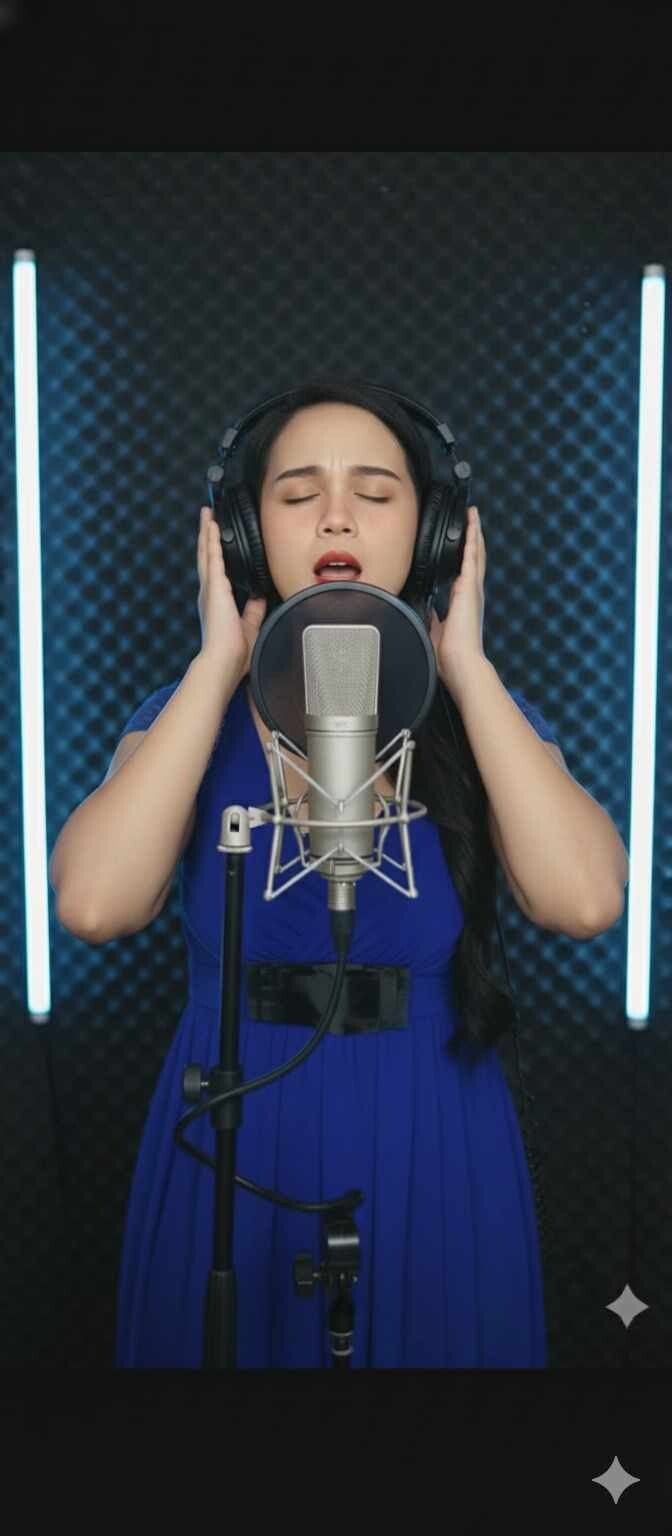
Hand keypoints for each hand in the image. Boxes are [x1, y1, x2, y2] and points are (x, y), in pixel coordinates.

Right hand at [197, 505, 266, 684]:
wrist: (224, 662)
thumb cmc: (235, 654)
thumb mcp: (250, 627)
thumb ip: (254, 610)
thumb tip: (260, 596)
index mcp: (217, 603)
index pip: (216, 574)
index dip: (214, 556)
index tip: (216, 542)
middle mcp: (210, 593)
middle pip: (206, 558)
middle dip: (207, 537)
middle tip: (207, 518)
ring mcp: (210, 588)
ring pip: (207, 552)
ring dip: (207, 532)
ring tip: (207, 514)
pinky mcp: (214, 585)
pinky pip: (212, 556)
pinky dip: (211, 539)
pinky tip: (212, 525)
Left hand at [428, 505, 486, 703]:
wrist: (460, 664)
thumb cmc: (448, 655)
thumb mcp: (432, 630)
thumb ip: (429, 616)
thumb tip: (418, 608)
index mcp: (462, 603)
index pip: (463, 574)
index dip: (463, 558)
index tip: (461, 545)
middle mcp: (470, 594)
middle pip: (473, 559)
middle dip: (472, 539)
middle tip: (471, 520)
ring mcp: (472, 589)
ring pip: (475, 553)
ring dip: (474, 533)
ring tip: (473, 515)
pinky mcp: (470, 587)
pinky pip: (472, 556)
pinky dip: (472, 538)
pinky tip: (472, 523)